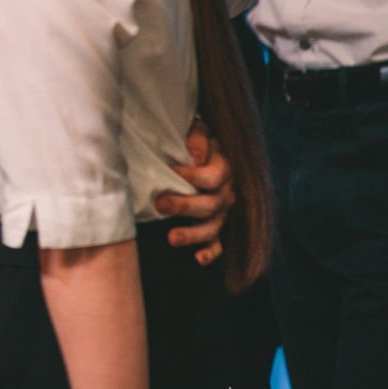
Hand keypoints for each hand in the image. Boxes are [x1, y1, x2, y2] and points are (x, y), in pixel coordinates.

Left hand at [158, 119, 234, 264]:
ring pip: (213, 227)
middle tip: (160, 203)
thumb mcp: (197, 129)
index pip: (214, 177)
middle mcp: (226, 192)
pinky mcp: (215, 224)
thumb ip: (198, 138)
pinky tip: (198, 259)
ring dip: (193, 234)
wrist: (202, 146)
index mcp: (224, 168)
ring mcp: (221, 211)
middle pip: (212, 204)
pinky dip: (210, 252)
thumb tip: (197, 157)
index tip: (171, 170)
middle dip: (185, 206)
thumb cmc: (194, 138)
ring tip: (172, 237)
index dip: (193, 176)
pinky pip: (218, 243)